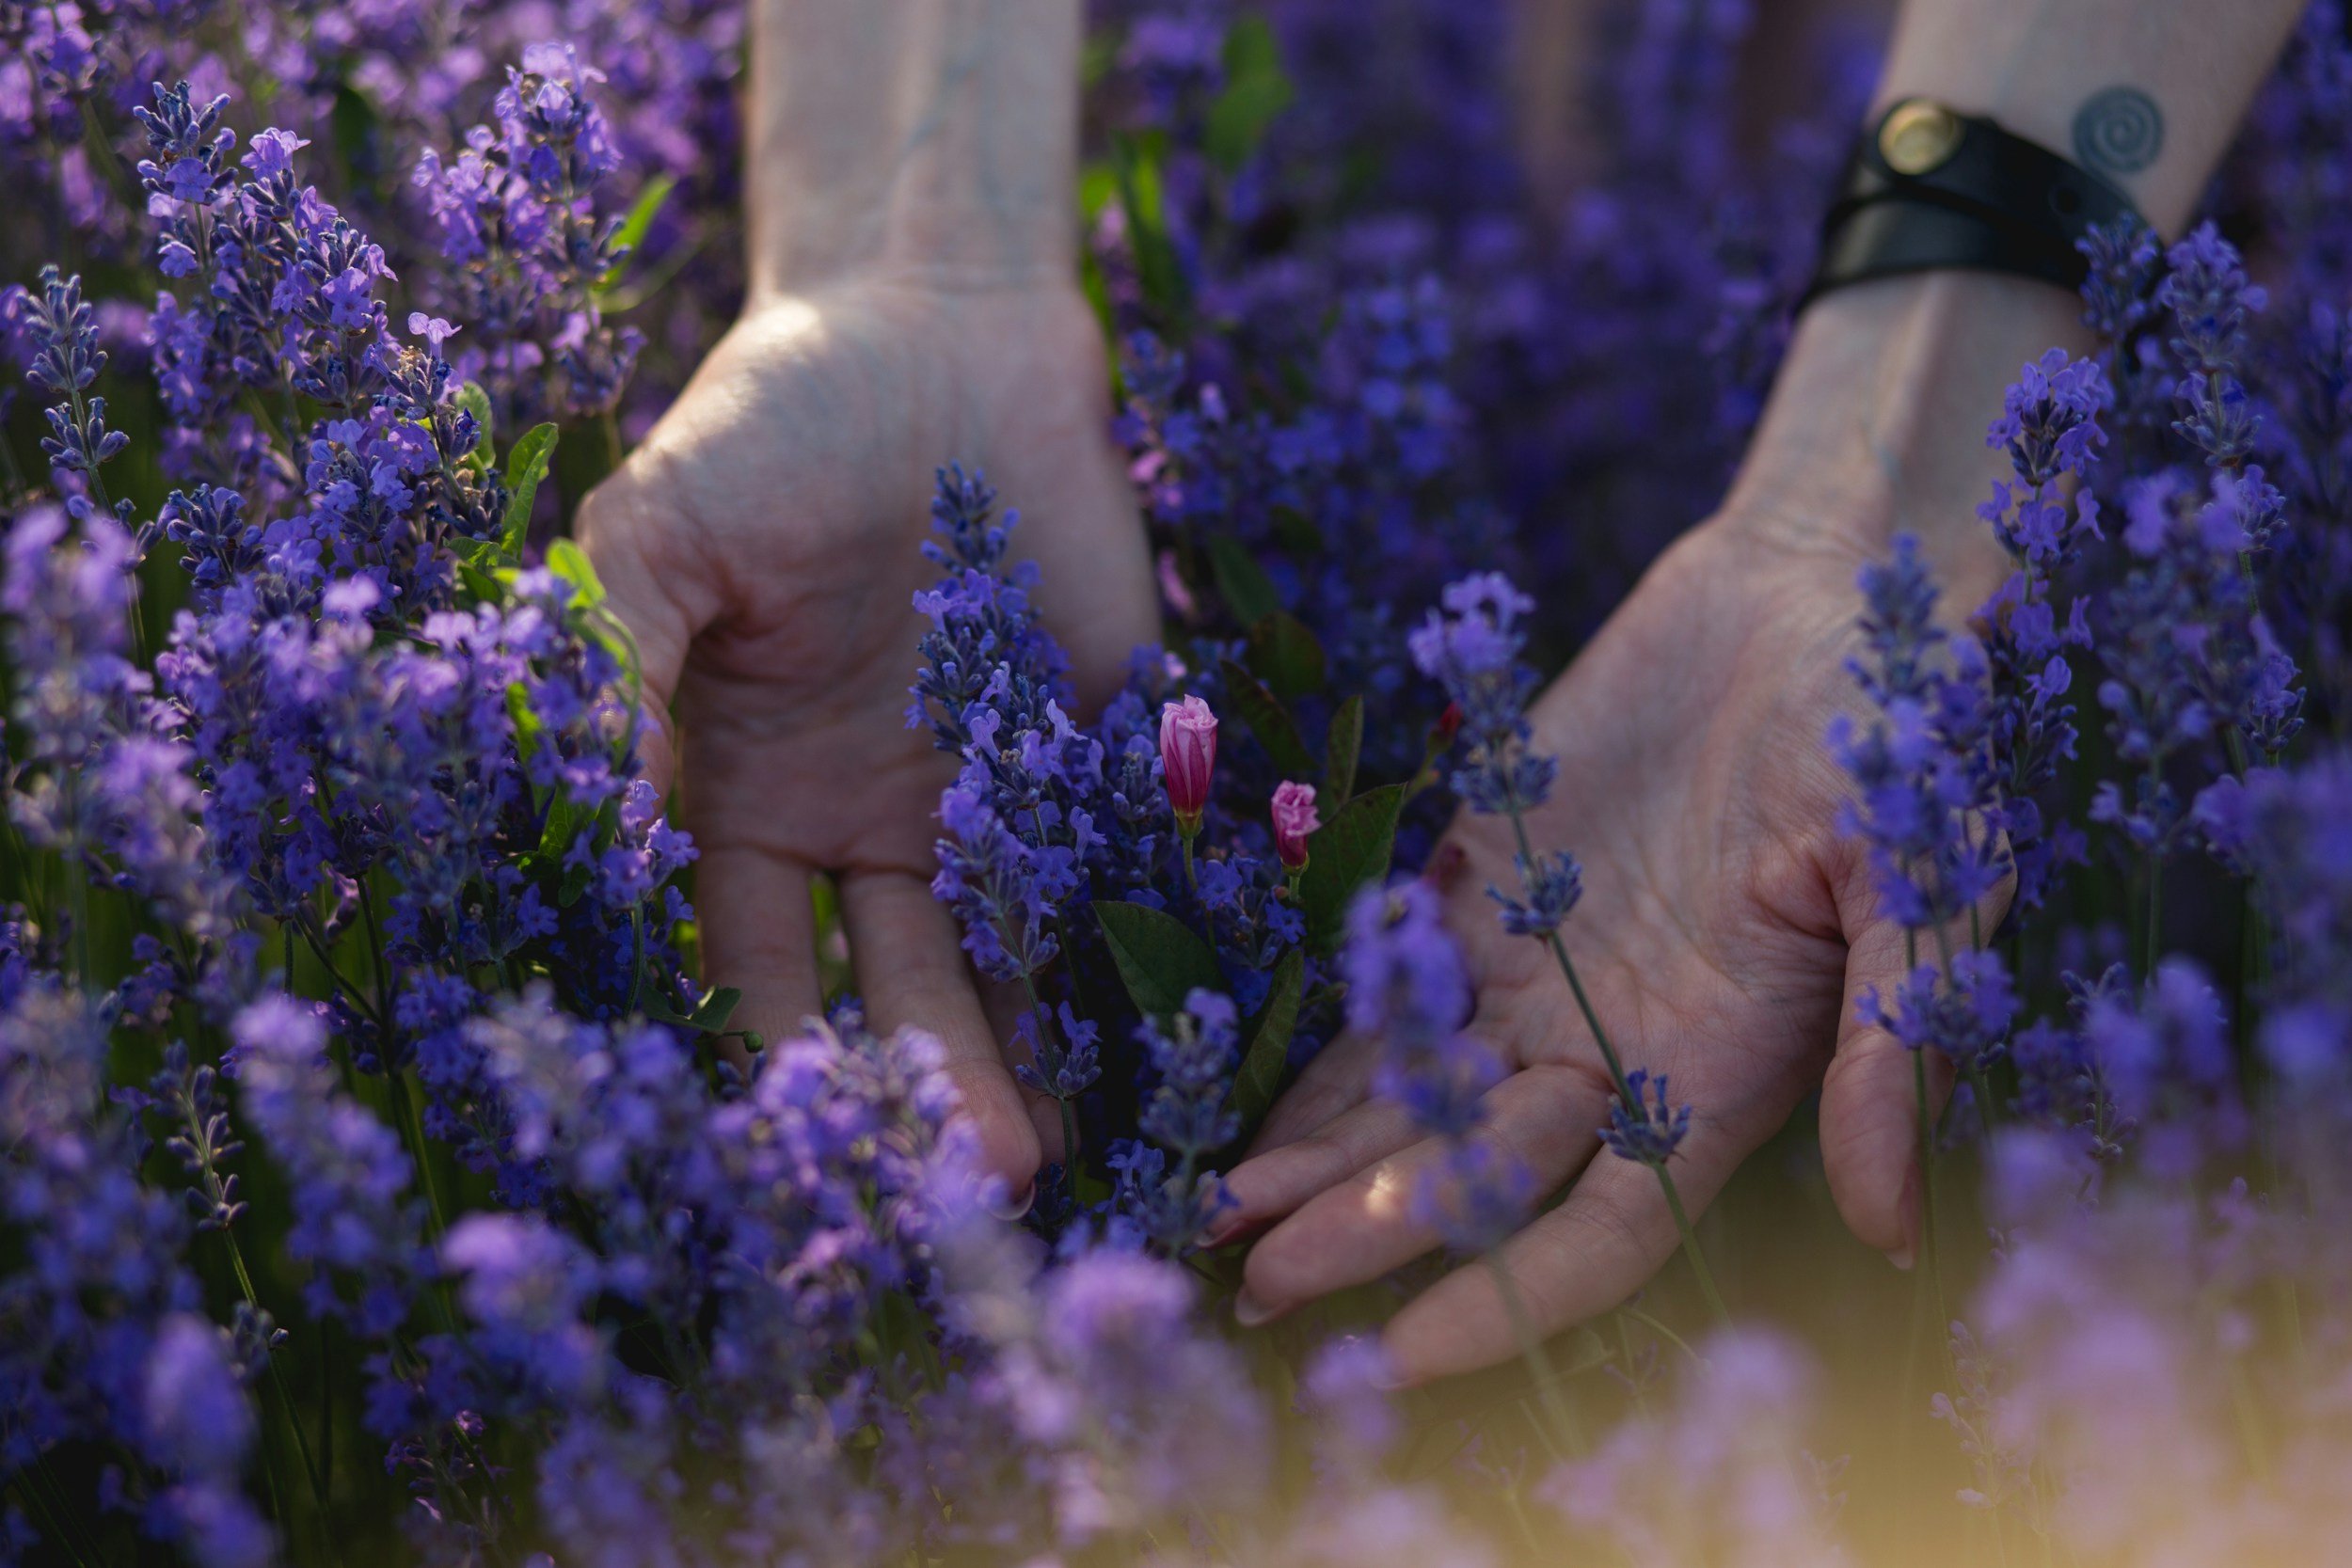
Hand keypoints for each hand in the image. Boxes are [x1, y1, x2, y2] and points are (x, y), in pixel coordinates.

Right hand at [577, 277, 1154, 1198]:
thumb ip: (631, 654)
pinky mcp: (1097, 745)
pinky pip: (1120, 860)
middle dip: (925, 1083)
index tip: (802, 1146)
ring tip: (1054, 1158)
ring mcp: (990, 793)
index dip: (775, 1049)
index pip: (756, 959)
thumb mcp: (668, 526)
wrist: (938, 327)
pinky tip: (1161, 1033)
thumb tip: (600, 796)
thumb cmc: (775, 416)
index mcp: (748, 795)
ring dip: (1031, 1050)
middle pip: (894, 985)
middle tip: (964, 1182)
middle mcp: (867, 821)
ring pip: (1010, 953)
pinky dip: (1140, 939)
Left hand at [1220, 511, 2008, 1384]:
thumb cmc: (1890, 729)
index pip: (1604, 1233)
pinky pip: (1387, 1000)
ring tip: (1210, 1220)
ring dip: (1319, 1168)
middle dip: (1371, 1234)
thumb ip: (1897, 1042)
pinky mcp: (1480, 896)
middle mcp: (1615, 1052)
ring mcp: (1538, 978)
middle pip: (1480, 1177)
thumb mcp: (1924, 873)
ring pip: (1416, 1103)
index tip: (1396, 1354)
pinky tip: (1242, 1120)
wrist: (1798, 592)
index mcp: (1722, 1075)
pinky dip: (1319, 1064)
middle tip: (1255, 1286)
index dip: (1507, 1298)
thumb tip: (1893, 1226)